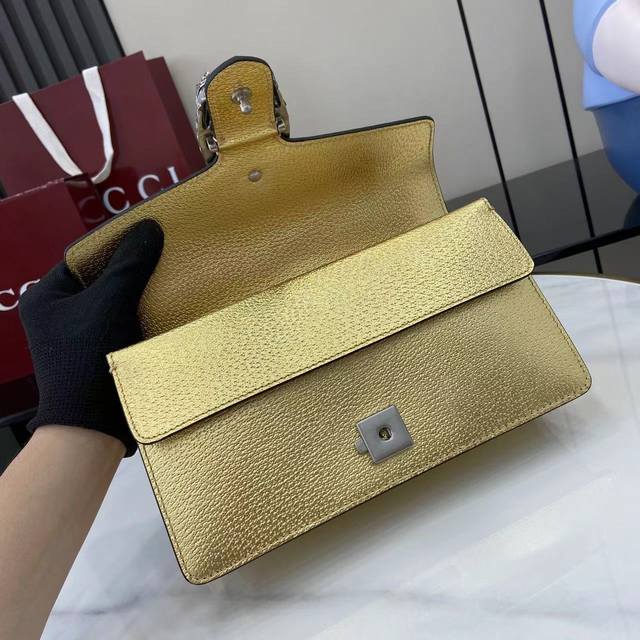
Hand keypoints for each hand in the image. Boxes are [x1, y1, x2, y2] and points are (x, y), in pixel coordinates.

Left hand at [19, 219, 163, 455]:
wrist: (92, 426)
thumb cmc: (89, 359)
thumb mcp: (110, 303)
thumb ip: (130, 263)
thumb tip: (150, 227)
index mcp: (46, 296)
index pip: (83, 258)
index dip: (116, 246)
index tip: (147, 237)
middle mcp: (56, 314)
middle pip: (100, 279)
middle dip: (130, 271)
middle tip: (160, 259)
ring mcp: (75, 336)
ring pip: (112, 302)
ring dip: (137, 295)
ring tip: (166, 283)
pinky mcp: (95, 354)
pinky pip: (119, 323)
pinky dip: (138, 317)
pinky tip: (161, 312)